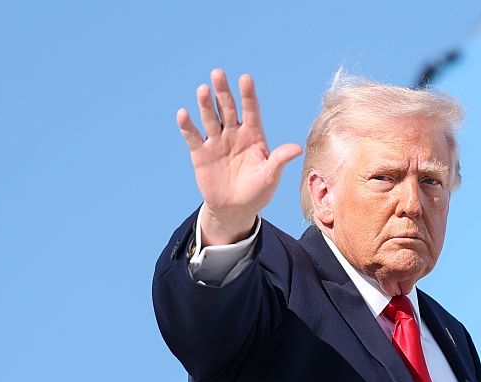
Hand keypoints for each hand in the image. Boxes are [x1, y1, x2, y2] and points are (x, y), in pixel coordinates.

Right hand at [177, 69, 302, 245]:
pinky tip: (183, 113)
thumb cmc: (258, 191)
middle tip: (218, 73)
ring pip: (210, 118)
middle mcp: (234, 134)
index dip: (248, 95)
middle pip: (228, 108)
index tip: (245, 78)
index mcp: (254, 136)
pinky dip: (187, 126)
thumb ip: (279, 160)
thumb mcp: (270, 177)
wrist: (235, 209)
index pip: (251, 110)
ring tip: (202, 89)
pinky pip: (193, 136)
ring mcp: (217, 142)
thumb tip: (297, 148)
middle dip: (223, 92)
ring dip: (206, 105)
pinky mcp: (200, 153)